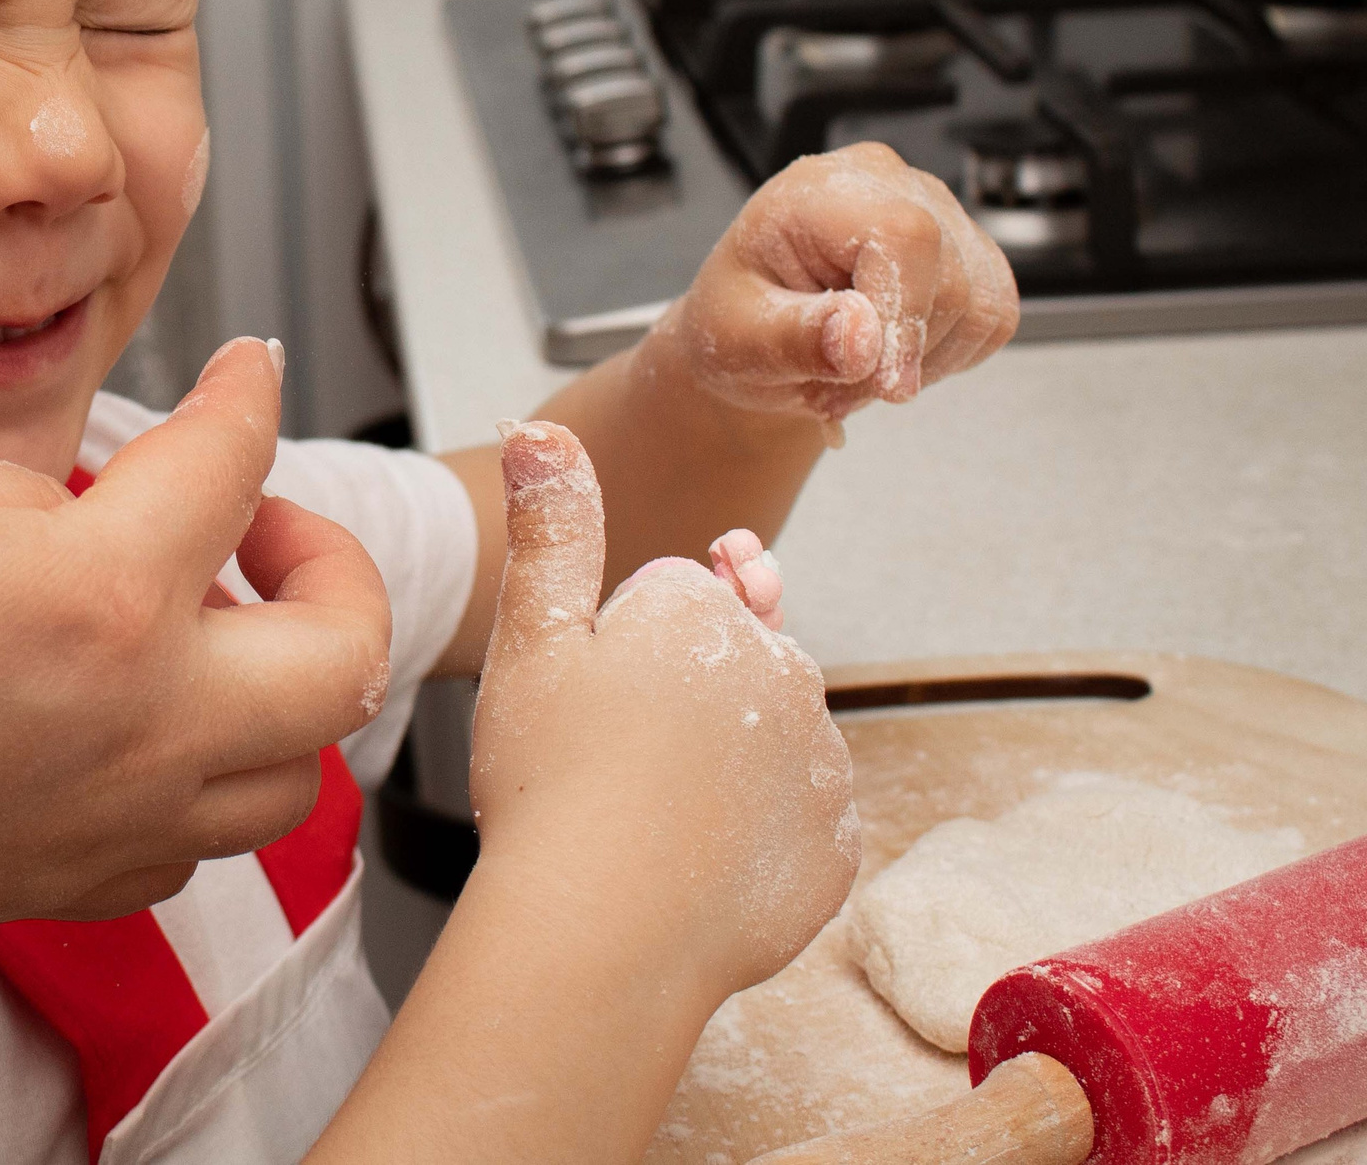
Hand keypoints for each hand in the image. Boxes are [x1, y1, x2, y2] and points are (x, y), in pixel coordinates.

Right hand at [0, 334, 393, 988]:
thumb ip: (28, 486)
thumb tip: (91, 511)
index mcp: (97, 599)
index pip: (234, 466)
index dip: (248, 393)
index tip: (246, 370)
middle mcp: (135, 729)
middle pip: (340, 657)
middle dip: (326, 562)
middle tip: (254, 519)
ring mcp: (104, 826)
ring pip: (294, 773)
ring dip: (282, 685)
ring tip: (197, 624)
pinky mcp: (54, 888)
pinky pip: (195, 844)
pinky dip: (202, 774)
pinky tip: (129, 718)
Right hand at [470, 423, 856, 999]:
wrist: (603, 933)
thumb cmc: (553, 785)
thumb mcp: (532, 639)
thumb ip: (551, 528)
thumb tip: (541, 432)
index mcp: (706, 610)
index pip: (673, 597)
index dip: (617, 647)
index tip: (589, 697)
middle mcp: (783, 670)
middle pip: (729, 661)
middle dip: (681, 694)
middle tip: (607, 758)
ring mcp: (819, 763)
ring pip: (767, 739)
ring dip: (724, 762)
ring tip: (645, 813)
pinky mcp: (833, 847)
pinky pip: (795, 822)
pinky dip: (753, 836)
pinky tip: (694, 858)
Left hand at [662, 141, 1018, 424]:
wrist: (755, 330)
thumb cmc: (738, 320)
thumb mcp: (736, 340)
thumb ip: (792, 338)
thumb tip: (860, 339)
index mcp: (819, 189)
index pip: (904, 236)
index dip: (906, 314)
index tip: (888, 384)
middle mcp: (889, 185)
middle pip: (950, 281)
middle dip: (898, 358)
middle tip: (832, 392)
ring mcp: (938, 213)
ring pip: (982, 306)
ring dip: (922, 365)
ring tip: (853, 378)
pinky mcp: (968, 252)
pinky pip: (993, 320)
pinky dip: (947, 358)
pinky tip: (890, 359)